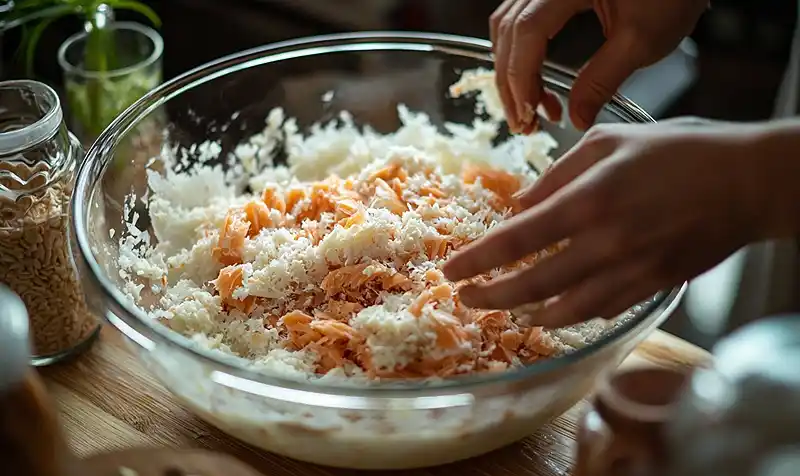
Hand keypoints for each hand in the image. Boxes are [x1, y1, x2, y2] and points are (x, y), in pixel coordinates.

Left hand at [444, 118, 771, 327]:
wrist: (745, 183)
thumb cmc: (676, 152)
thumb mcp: (607, 144)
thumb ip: (556, 176)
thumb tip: (519, 206)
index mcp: (587, 202)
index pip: (514, 241)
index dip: (476, 261)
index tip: (449, 271)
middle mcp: (603, 244)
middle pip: (530, 285)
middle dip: (490, 297)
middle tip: (466, 299)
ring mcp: (628, 272)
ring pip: (563, 310)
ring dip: (525, 315)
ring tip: (504, 310)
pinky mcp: (649, 288)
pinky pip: (598, 311)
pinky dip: (568, 315)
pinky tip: (551, 311)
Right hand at [490, 0, 707, 131]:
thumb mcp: (640, 41)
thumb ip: (602, 81)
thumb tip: (576, 118)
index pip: (527, 33)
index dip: (522, 77)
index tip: (529, 113)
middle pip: (508, 31)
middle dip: (511, 82)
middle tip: (524, 123)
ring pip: (507, 26)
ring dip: (512, 69)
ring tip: (529, 105)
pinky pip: (518, 20)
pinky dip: (519, 53)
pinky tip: (532, 77)